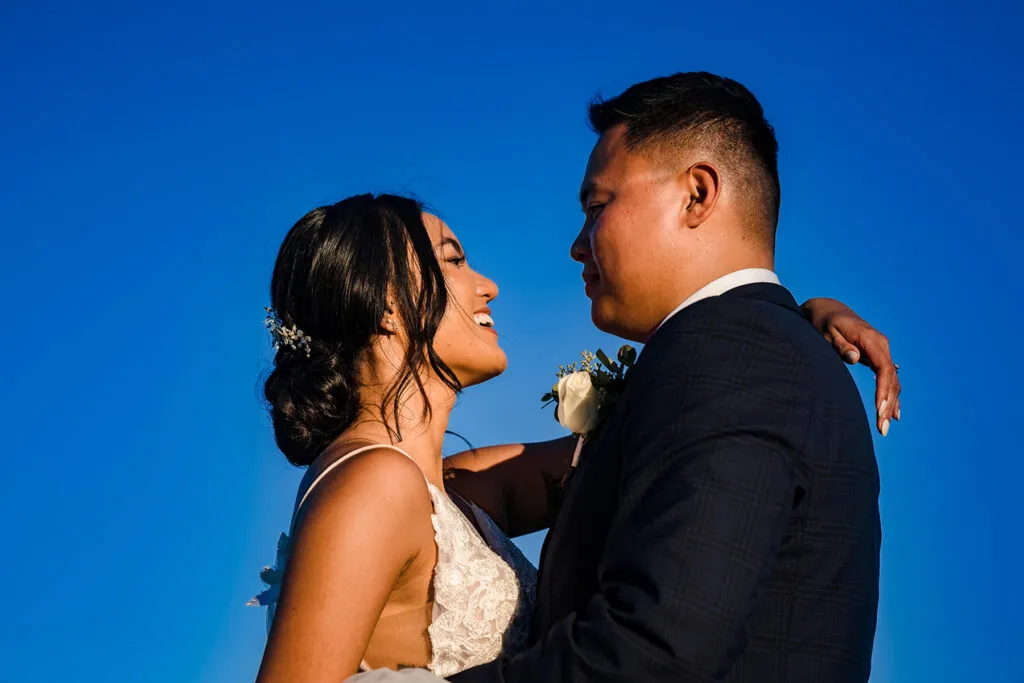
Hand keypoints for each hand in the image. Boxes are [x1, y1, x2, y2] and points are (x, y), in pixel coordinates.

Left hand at [801, 298, 900, 435]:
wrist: (826, 308)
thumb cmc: (823, 321)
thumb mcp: (826, 332)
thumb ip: (840, 345)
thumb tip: (855, 357)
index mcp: (871, 339)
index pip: (884, 368)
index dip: (884, 390)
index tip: (880, 410)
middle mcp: (881, 345)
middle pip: (892, 378)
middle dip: (888, 404)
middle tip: (882, 428)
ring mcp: (881, 350)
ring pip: (892, 380)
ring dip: (891, 404)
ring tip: (884, 427)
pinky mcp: (877, 355)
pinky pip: (888, 377)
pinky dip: (891, 395)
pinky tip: (893, 413)